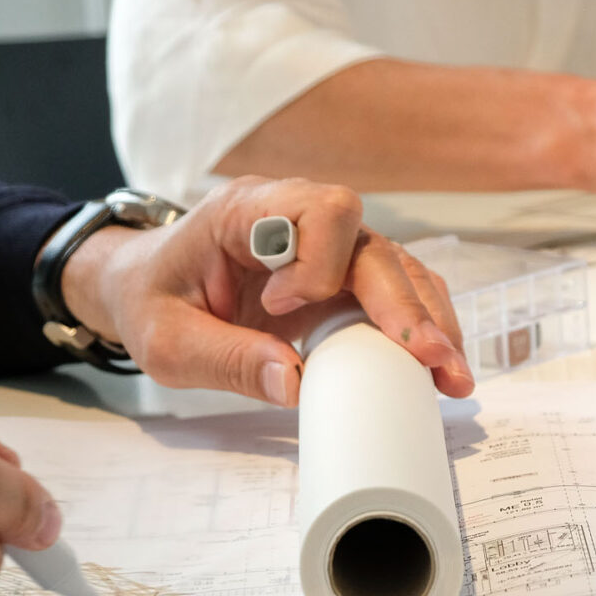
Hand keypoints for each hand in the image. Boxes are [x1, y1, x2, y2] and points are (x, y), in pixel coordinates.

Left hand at [63, 177, 473, 405]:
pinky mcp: (339, 279)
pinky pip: (392, 290)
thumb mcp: (166, 341)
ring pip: (395, 266)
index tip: (282, 309)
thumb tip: (293, 386)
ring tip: (452, 375)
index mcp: (247, 212)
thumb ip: (225, 359)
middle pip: (373, 244)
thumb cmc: (151, 302)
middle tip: (430, 361)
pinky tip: (439, 366)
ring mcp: (324, 248)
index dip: (320, 261)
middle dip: (405, 304)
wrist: (144, 288)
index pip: (320, 209)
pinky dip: (418, 326)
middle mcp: (296, 219)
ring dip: (427, 319)